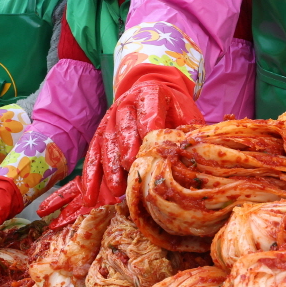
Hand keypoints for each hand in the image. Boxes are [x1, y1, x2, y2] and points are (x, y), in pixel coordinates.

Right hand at [35, 64, 200, 224]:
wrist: (152, 90)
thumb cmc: (172, 108)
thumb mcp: (185, 111)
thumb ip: (188, 127)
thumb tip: (196, 149)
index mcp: (148, 95)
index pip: (149, 108)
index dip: (149, 123)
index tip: (150, 139)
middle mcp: (125, 106)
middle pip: (124, 128)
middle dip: (127, 149)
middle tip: (132, 168)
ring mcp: (109, 121)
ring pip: (106, 144)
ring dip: (109, 168)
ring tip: (116, 189)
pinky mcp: (100, 136)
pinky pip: (93, 156)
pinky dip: (91, 178)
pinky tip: (90, 196)